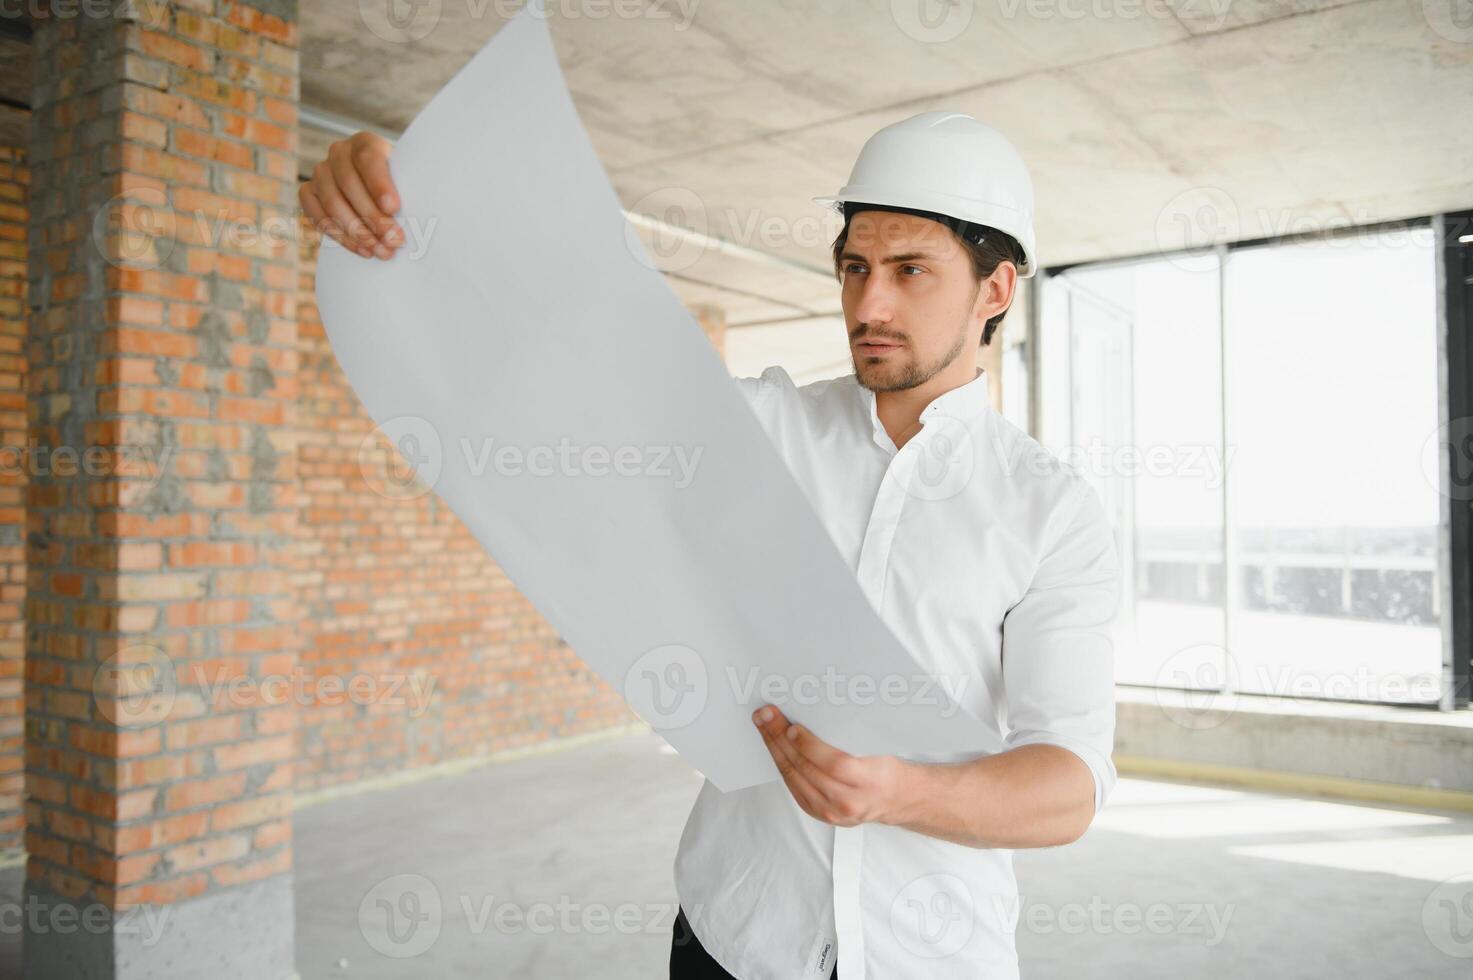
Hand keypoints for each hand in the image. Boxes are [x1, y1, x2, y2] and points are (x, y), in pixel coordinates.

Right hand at [299, 131, 404, 259]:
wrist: (379, 193)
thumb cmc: (400, 186)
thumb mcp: (407, 181)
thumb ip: (408, 191)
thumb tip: (413, 218)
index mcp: (365, 143)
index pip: (368, 158)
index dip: (379, 184)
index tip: (394, 208)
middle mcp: (339, 152)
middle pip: (349, 184)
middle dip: (373, 218)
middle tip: (394, 241)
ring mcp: (321, 172)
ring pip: (333, 203)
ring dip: (358, 232)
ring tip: (382, 251)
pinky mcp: (309, 193)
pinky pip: (317, 216)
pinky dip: (340, 236)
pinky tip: (363, 250)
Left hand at [752, 704, 911, 827]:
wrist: (896, 799)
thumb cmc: (887, 769)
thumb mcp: (879, 748)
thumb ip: (853, 736)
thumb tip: (820, 709)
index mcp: (869, 780)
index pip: (835, 764)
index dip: (810, 746)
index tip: (792, 727)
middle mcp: (849, 801)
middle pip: (807, 768)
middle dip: (782, 738)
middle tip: (767, 716)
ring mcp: (832, 811)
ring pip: (794, 778)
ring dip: (775, 749)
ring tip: (764, 727)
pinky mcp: (820, 813)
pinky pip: (793, 788)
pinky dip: (782, 765)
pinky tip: (773, 748)